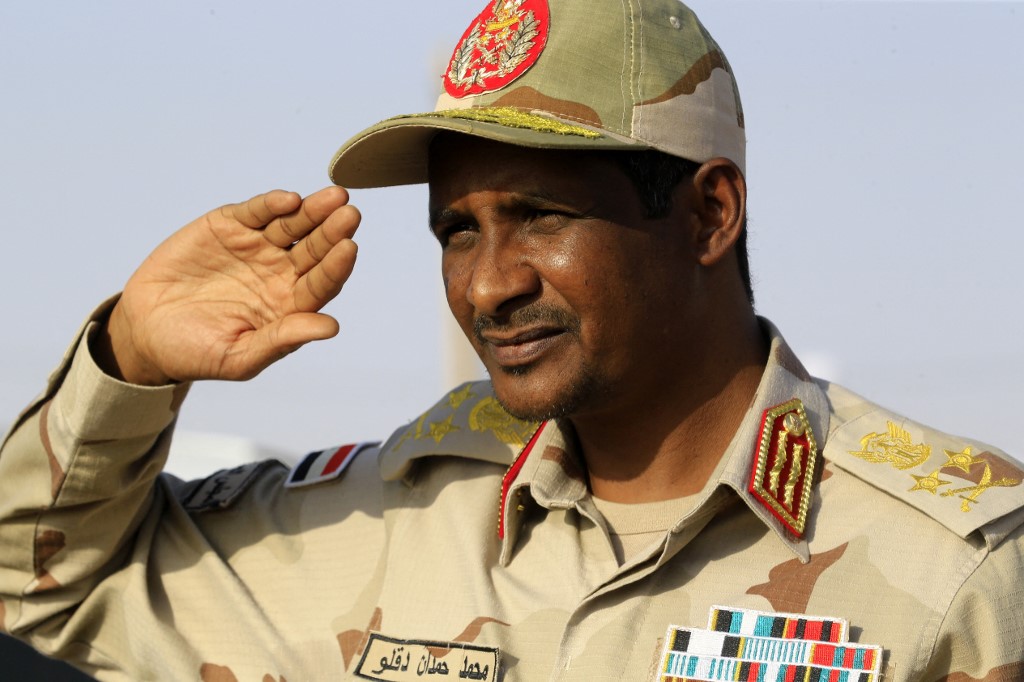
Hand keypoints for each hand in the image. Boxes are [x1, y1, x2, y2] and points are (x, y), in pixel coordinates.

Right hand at [94, 187, 359, 384]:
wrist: (146, 332)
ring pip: (293, 225)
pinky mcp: (229, 227)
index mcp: (291, 305)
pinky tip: (288, 200)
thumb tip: (332, 327)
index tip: (350, 248)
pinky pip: (256, 212)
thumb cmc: (197, 352)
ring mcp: (257, 247)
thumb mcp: (239, 356)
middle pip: (315, 249)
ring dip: (314, 210)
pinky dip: (271, 204)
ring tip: (333, 197)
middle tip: (350, 214)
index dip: (337, 267)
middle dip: (333, 231)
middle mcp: (280, 272)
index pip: (322, 283)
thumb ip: (283, 339)